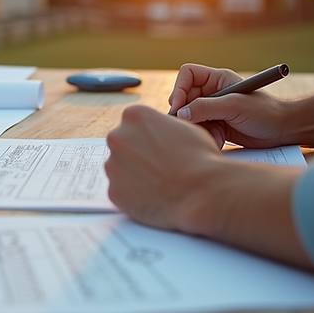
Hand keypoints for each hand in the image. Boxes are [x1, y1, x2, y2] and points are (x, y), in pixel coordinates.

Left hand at [105, 105, 223, 233]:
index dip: (148, 135)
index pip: (134, 122)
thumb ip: (163, 127)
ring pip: (119, 168)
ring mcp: (112, 165)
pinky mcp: (113, 191)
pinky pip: (121, 191)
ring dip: (134, 174)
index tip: (158, 145)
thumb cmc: (199, 158)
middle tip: (158, 166)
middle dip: (137, 154)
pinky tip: (153, 197)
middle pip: (123, 144)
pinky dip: (133, 195)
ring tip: (158, 183)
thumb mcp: (184, 127)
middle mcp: (117, 137)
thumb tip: (158, 133)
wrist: (202, 193)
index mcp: (134, 115)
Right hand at [169, 63, 288, 148]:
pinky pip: (202, 129)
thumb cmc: (265, 112)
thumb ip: (205, 108)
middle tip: (189, 126)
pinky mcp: (218, 125)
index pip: (187, 75)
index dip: (179, 89)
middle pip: (185, 98)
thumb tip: (181, 113)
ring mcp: (215, 109)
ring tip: (211, 136)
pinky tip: (219, 142)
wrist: (283, 130)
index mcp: (217, 79)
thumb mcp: (234, 106)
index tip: (178, 107)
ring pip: (191, 116)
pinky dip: (207, 136)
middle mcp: (213, 92)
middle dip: (186, 113)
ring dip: (198, 128)